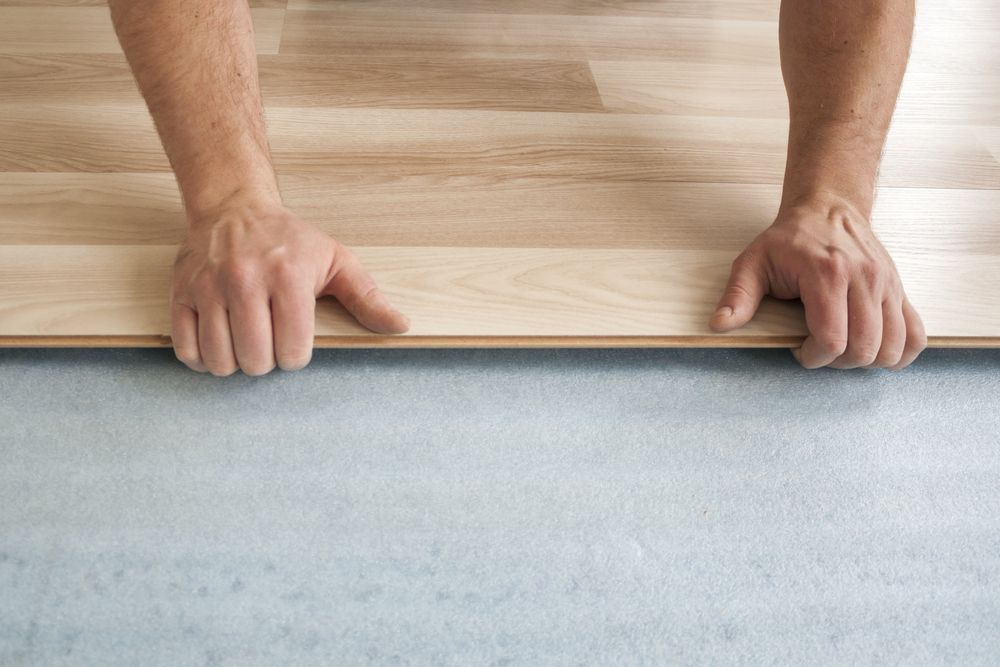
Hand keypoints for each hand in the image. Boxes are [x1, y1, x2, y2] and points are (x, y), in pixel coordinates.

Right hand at [169, 199, 409, 375]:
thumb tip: (400, 326)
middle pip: (257, 360)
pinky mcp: (182, 293)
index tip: (295, 341)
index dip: (296, 356)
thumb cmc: (290, 238)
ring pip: (221, 360)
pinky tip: (219, 344)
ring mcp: (208, 288)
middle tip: (269, 342)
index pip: (292, 351)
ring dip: (236, 363)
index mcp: (288, 277)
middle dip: (268, 361)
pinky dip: (203, 358)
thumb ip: (368, 298)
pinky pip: (187, 349)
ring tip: (246, 343)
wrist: (234, 207)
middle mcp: (245, 281)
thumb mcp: (336, 260)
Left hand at [708, 195, 926, 369]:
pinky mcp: (900, 289)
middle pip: (865, 348)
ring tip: (844, 348)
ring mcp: (887, 284)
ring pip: (894, 346)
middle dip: (838, 362)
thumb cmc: (788, 239)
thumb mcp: (752, 262)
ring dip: (868, 360)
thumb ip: (737, 295)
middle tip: (819, 350)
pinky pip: (916, 333)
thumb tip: (720, 324)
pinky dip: (902, 352)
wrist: (828, 207)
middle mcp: (864, 279)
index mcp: (827, 274)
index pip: (831, 338)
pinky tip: (877, 350)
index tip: (798, 350)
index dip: (813, 357)